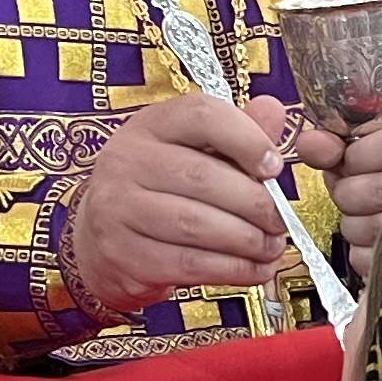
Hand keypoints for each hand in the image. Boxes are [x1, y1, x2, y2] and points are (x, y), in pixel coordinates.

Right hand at [69, 92, 299, 319]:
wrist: (100, 235)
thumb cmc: (158, 186)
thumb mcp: (191, 148)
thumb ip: (235, 132)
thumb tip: (274, 111)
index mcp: (150, 125)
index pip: (202, 116)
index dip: (247, 139)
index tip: (275, 166)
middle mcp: (127, 160)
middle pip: (203, 177)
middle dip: (255, 203)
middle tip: (280, 220)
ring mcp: (119, 209)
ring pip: (197, 225)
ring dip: (247, 241)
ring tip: (271, 246)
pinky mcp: (124, 255)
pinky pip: (189, 264)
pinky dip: (231, 269)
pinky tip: (255, 269)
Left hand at [320, 110, 381, 277]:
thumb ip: (344, 139)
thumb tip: (307, 144)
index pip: (356, 156)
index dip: (353, 158)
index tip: (368, 157)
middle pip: (349, 193)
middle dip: (352, 189)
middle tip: (376, 185)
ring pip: (352, 227)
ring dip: (360, 221)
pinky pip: (362, 258)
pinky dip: (369, 250)